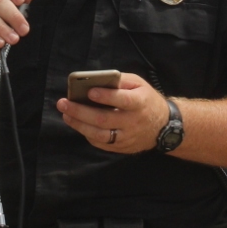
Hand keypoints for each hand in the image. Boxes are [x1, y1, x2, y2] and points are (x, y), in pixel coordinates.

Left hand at [56, 72, 170, 153]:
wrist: (163, 127)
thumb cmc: (146, 99)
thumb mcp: (139, 84)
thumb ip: (120, 81)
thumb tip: (97, 79)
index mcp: (139, 103)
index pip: (122, 100)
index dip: (106, 96)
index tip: (90, 91)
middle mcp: (133, 122)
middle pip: (104, 119)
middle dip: (81, 111)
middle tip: (63, 103)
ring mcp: (127, 137)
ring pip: (100, 134)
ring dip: (79, 125)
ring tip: (65, 114)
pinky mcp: (122, 147)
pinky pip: (101, 143)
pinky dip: (87, 134)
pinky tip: (78, 124)